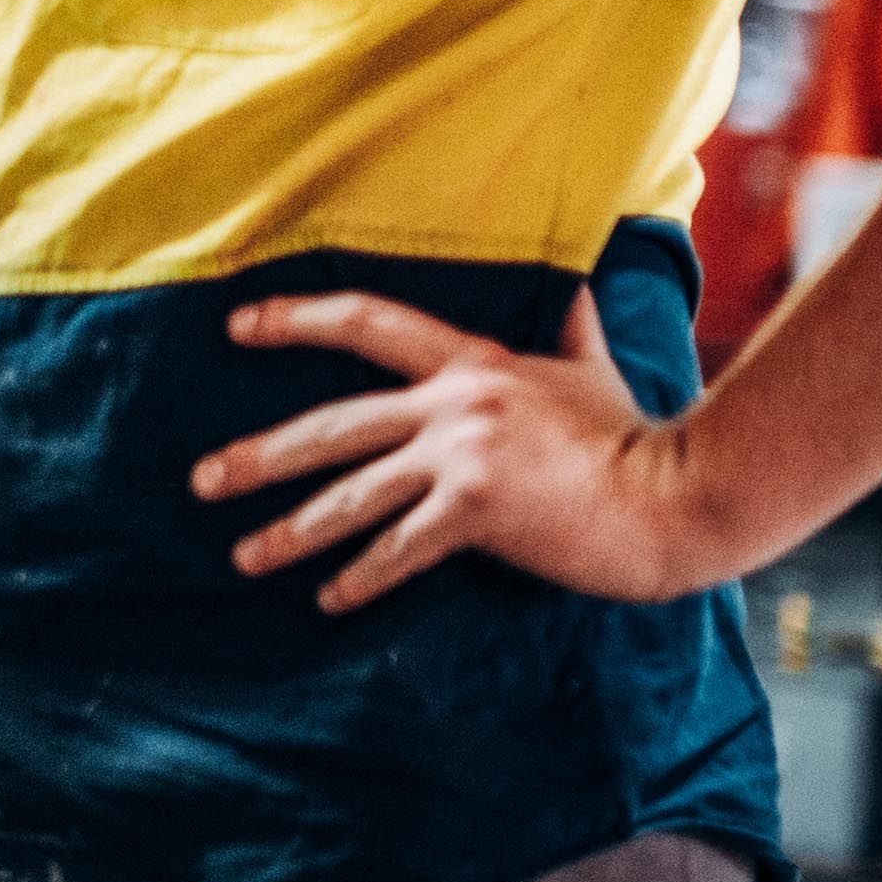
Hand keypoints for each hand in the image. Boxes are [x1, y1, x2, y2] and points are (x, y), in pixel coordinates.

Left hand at [189, 289, 703, 612]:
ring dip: (290, 530)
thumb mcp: (596, 369)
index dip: (298, 319)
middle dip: (260, 455)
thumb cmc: (639, 437)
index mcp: (471, 365)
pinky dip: (361, 578)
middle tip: (203, 478)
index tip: (237, 326)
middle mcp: (452, 405)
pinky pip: (400, 550)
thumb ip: (574, 327)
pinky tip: (328, 599)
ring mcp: (461, 458)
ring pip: (351, 495)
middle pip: (332, 426)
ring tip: (242, 554)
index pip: (368, 324)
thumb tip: (582, 281)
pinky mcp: (478, 512)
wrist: (679, 492)